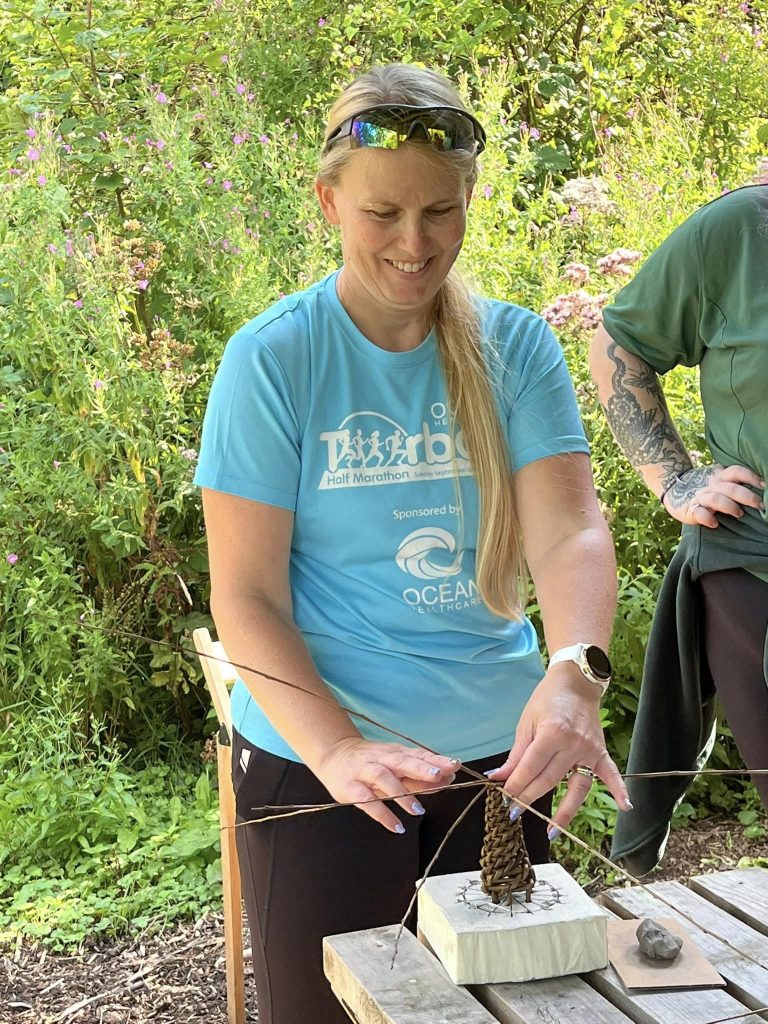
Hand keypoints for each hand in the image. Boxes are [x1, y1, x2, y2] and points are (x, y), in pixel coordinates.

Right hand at [312, 737, 457, 832]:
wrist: (334, 754)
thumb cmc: (371, 762)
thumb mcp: (395, 765)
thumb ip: (419, 774)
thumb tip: (448, 777)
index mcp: (395, 753)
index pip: (418, 754)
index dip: (436, 760)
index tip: (455, 765)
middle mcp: (381, 759)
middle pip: (402, 761)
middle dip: (421, 768)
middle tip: (440, 776)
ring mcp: (364, 772)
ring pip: (383, 778)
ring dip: (401, 793)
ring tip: (418, 810)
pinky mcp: (350, 788)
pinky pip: (366, 801)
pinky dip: (381, 813)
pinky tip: (396, 826)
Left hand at [484, 664, 630, 835]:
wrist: (575, 682)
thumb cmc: (547, 700)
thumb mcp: (526, 723)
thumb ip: (516, 755)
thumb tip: (498, 778)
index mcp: (552, 733)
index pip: (530, 768)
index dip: (515, 785)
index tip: (504, 799)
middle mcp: (573, 744)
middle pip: (548, 780)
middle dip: (528, 798)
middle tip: (514, 812)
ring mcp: (589, 750)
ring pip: (575, 787)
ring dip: (564, 811)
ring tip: (551, 831)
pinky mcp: (601, 752)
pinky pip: (611, 774)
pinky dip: (619, 790)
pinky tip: (626, 807)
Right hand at [663, 465, 764, 527]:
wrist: (673, 487)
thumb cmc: (704, 487)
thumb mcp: (718, 479)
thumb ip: (733, 482)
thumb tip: (761, 487)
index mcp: (720, 476)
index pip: (737, 472)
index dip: (751, 477)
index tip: (765, 485)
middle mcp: (712, 485)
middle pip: (731, 488)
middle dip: (747, 497)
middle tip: (760, 505)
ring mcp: (700, 497)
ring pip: (717, 499)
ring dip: (730, 507)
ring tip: (739, 514)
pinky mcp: (690, 510)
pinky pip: (699, 513)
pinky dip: (707, 518)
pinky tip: (714, 524)